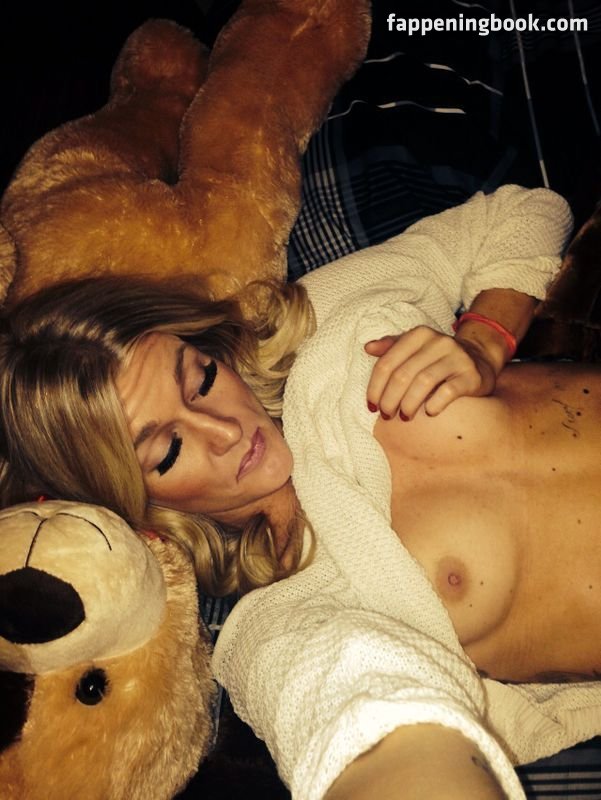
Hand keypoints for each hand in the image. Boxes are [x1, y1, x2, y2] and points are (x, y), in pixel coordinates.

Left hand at [365, 326, 496, 419]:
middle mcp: (438, 342)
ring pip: (422, 383)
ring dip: (408, 405)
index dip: (374, 387)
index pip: (387, 363)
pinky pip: (447, 392)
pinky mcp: (471, 375)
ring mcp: (457, 358)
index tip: (371, 406)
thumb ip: (391, 347)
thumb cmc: (438, 358)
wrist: (479, 359)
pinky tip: (429, 412)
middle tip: (386, 415)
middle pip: (402, 375)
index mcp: (419, 335)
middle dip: (389, 400)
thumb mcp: (415, 348)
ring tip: (404, 417)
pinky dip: (433, 405)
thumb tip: (367, 348)